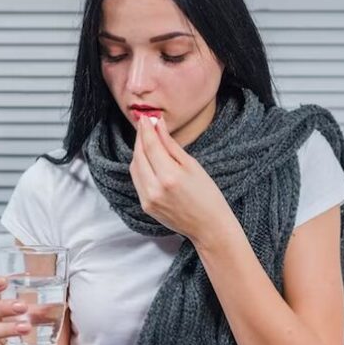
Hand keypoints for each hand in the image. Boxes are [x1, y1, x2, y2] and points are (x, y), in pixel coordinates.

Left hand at [130, 115, 237, 243]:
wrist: (209, 227)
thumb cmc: (208, 195)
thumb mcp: (192, 166)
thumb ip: (171, 145)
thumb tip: (157, 125)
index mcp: (169, 177)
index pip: (150, 146)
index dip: (146, 129)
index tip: (145, 117)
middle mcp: (154, 189)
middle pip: (139, 155)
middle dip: (140, 138)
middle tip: (145, 124)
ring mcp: (147, 199)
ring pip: (134, 167)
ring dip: (138, 151)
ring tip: (147, 139)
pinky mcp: (145, 206)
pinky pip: (137, 180)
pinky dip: (139, 166)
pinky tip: (147, 158)